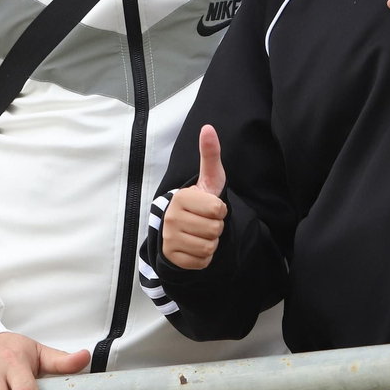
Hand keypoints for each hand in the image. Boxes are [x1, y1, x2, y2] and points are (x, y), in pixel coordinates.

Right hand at [162, 125, 228, 269]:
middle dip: (216, 227)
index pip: (218, 210)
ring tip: (201, 233)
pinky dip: (204, 257)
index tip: (211, 207)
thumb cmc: (200, 201)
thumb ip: (210, 155)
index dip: (220, 210)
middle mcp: (171, 218)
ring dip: (211, 242)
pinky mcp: (172, 257)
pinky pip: (202, 262)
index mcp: (181, 198)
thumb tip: (208, 127)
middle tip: (205, 221)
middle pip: (215, 230)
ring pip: (209, 247)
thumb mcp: (209, 179)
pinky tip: (196, 246)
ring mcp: (169, 239)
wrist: (182, 228)